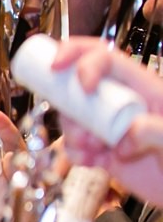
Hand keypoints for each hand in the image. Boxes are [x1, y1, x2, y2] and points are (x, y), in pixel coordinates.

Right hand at [47, 40, 162, 209]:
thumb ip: (156, 131)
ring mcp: (110, 127)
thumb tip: (128, 131)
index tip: (79, 84)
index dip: (83, 61)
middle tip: (78, 127)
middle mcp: (122, 104)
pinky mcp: (103, 151)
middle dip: (68, 103)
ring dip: (72, 133)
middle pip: (78, 85)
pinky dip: (75, 154)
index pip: (105, 59)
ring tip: (92, 150)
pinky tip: (93, 163)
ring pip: (72, 117)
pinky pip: (75, 146)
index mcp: (143, 89)